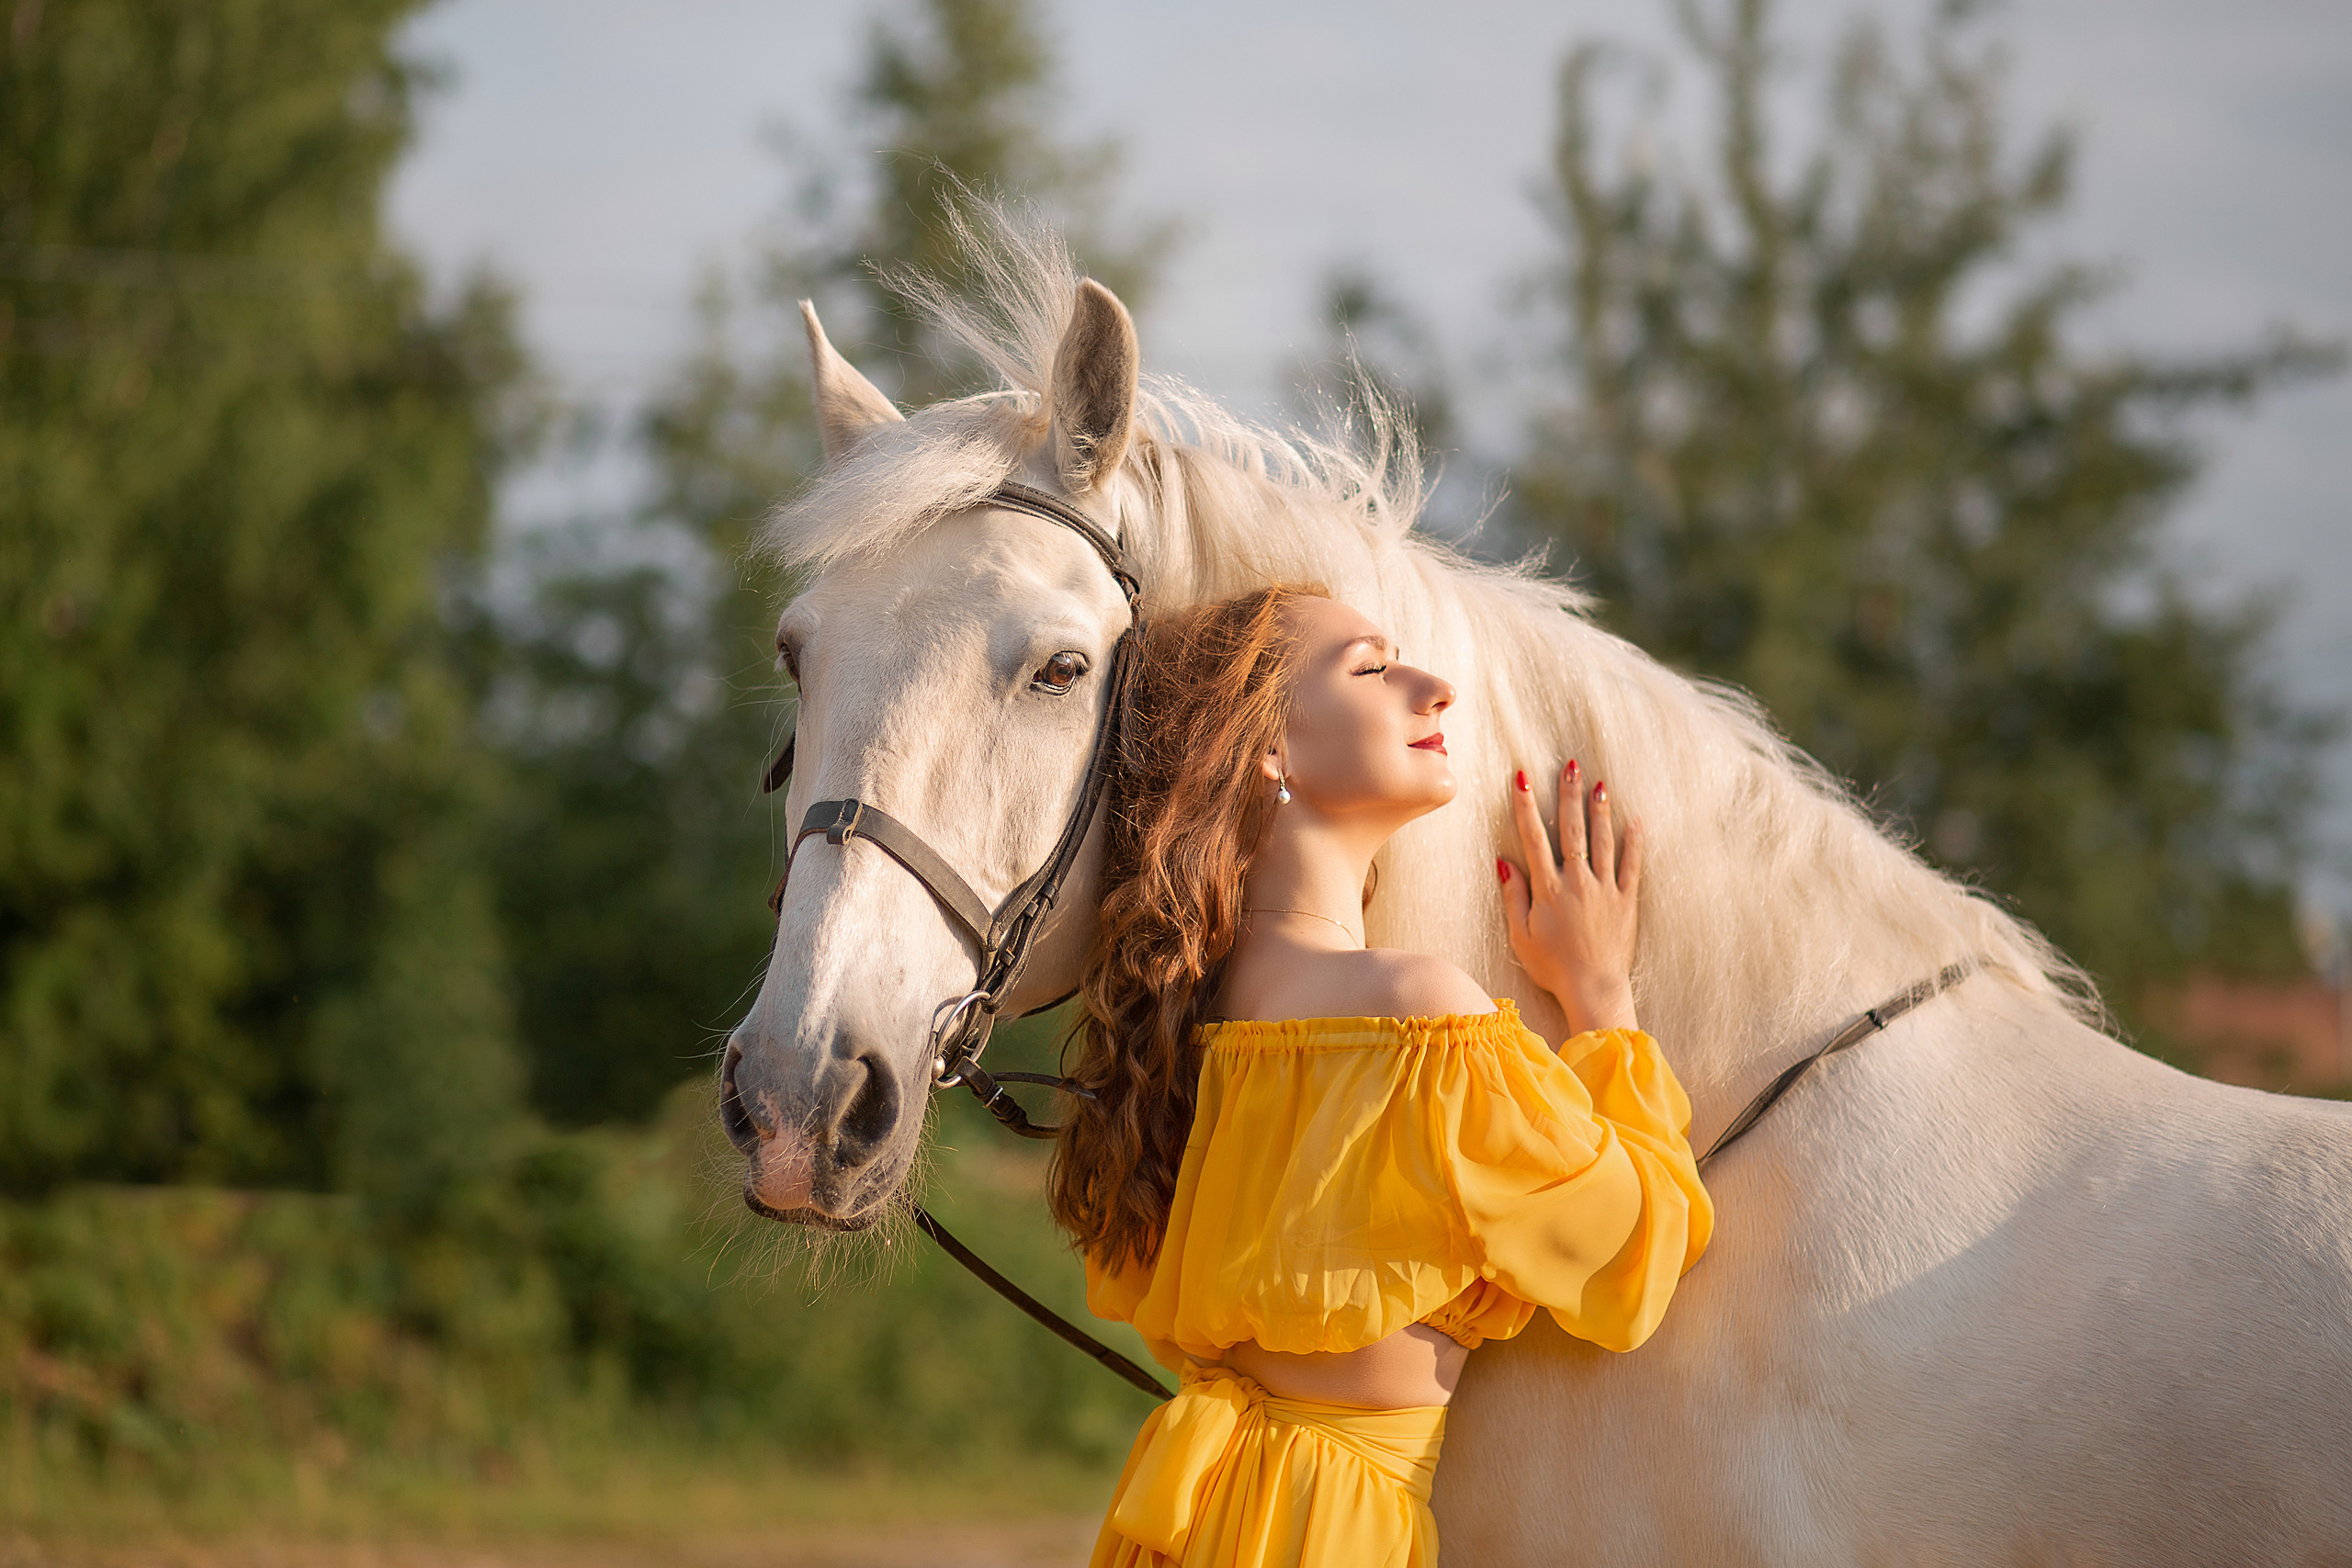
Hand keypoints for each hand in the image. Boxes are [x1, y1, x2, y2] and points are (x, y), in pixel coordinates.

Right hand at [1498, 760, 1641, 1035]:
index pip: (1534, 838)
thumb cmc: (1552, 966)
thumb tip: (1503, 861)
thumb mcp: (1520, 935)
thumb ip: (1513, 896)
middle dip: (1569, 795)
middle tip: (1571, 764)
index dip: (1526, 805)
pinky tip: (1635, 821)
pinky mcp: (1626, 901)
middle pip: (1573, 830)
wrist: (1593, 990)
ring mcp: (1605, 890)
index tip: (1522, 777)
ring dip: (1600, 810)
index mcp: (1548, 889)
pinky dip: (1634, 843)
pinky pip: (1631, 866)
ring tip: (1600, 783)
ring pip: (1603, 841)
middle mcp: (1577, 882)